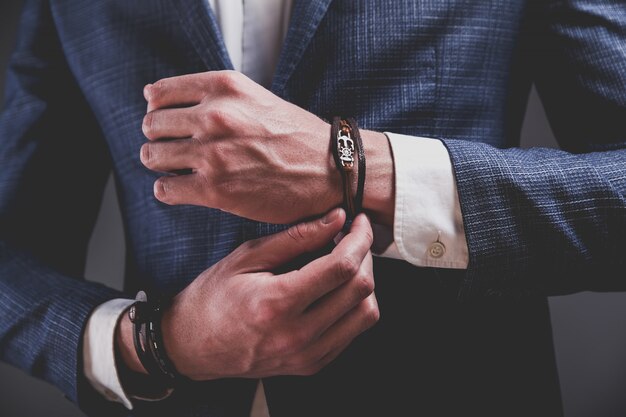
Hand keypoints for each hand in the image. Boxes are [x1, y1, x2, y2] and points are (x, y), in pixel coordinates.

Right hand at [117, 209, 378, 379]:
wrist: (193, 345)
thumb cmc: (214, 296)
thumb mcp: (248, 256)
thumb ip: (296, 237)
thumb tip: (336, 218)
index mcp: (276, 303)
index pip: (340, 267)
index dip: (358, 238)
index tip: (358, 222)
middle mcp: (296, 335)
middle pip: (359, 290)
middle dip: (365, 256)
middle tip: (352, 238)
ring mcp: (306, 355)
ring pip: (366, 314)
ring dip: (365, 282)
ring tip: (346, 263)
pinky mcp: (311, 365)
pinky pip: (353, 332)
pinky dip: (355, 305)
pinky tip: (337, 288)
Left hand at [139, 70, 393, 224]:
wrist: (329, 170)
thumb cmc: (296, 136)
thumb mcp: (256, 97)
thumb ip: (216, 97)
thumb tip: (168, 102)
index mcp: (224, 87)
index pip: (159, 92)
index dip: (159, 109)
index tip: (168, 121)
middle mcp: (215, 115)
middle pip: (151, 125)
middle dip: (160, 138)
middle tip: (175, 149)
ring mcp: (212, 153)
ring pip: (152, 155)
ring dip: (162, 164)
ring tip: (179, 169)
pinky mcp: (215, 189)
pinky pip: (164, 188)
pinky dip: (169, 190)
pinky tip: (185, 189)